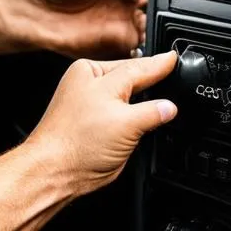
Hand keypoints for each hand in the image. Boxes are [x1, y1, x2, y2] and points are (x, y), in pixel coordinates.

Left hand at [27, 50, 177, 195]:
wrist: (54, 172)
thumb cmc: (75, 145)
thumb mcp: (126, 123)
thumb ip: (153, 112)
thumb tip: (169, 107)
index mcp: (94, 72)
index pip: (138, 66)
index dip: (160, 64)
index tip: (174, 58)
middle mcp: (90, 84)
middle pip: (132, 78)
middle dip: (153, 79)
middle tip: (176, 75)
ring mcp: (90, 104)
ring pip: (127, 97)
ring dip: (143, 100)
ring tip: (162, 99)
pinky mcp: (93, 123)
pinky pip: (120, 113)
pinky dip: (133, 115)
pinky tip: (142, 121)